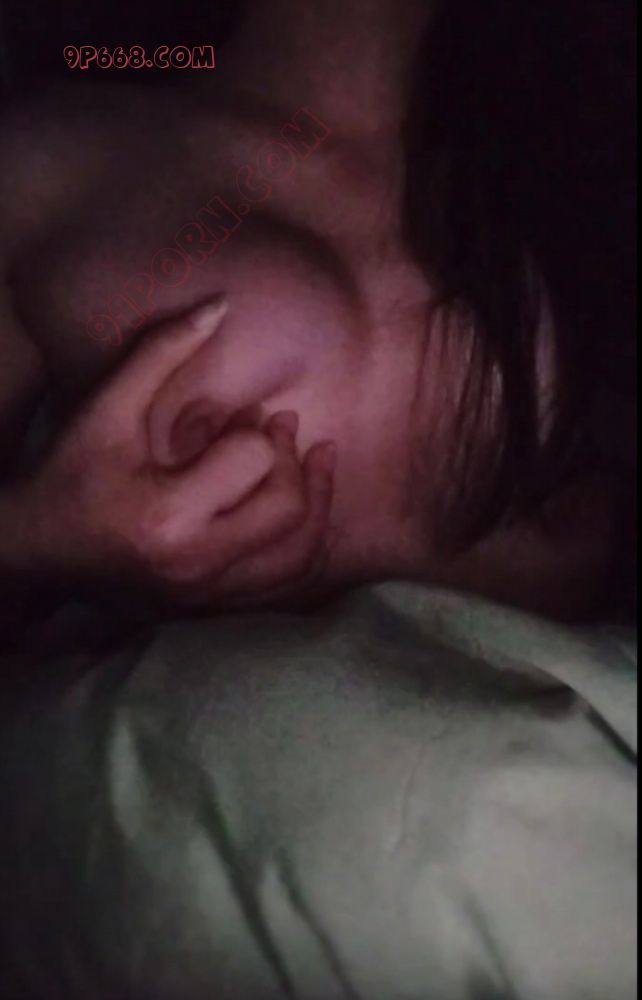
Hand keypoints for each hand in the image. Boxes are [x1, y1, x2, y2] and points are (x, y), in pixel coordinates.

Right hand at [15, 297, 336, 609]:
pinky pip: (285, 584)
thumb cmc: (69, 473)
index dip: (259, 429)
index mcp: (168, 512)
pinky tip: (310, 510)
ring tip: (321, 463)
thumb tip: (221, 305)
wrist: (38, 549)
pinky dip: (307, 546)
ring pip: (299, 558)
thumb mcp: (107, 406)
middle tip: (283, 429)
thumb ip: (161, 351)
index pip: (250, 461)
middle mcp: (197, 562)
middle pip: (286, 511)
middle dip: (295, 462)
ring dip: (320, 506)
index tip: (253, 412)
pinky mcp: (213, 603)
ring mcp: (208, 592)